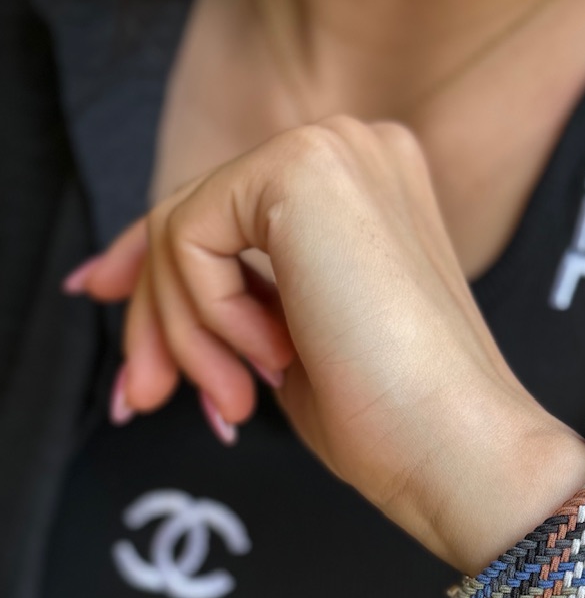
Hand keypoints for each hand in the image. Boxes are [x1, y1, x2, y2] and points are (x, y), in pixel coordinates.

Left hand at [66, 119, 584, 572]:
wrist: (460, 447)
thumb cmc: (398, 421)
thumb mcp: (293, 341)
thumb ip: (237, 296)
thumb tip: (139, 288)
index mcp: (366, 188)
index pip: (228, 210)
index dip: (157, 268)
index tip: (111, 311)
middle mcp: (354, 150)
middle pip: (195, 217)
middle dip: (156, 318)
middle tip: (145, 395)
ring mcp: (333, 151)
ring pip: (183, 229)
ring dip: (185, 334)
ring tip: (236, 400)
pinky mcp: (302, 171)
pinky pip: (189, 236)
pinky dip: (205, 315)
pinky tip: (271, 359)